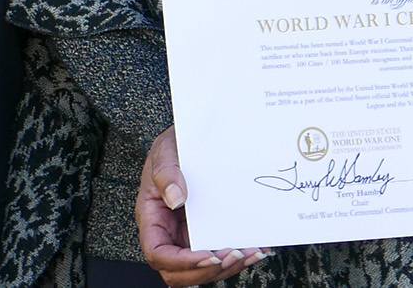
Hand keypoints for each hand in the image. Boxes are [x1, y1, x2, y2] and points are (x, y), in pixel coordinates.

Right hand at [138, 127, 270, 285]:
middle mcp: (169, 233)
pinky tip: (259, 247)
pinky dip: (239, 256)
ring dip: (228, 267)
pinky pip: (220, 253)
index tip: (207, 256)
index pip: (158, 254)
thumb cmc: (174, 146)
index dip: (182, 262)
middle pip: (179, 272)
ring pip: (202, 268)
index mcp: (152, 218)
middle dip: (207, 271)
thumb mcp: (165, 151)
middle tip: (235, 255)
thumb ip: (166, 173)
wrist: (193, 139)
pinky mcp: (208, 232)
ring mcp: (189, 235)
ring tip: (253, 252)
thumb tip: (175, 198)